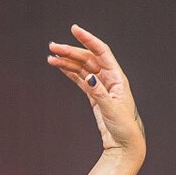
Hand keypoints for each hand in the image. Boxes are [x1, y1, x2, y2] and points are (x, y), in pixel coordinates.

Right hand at [47, 26, 144, 159]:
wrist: (124, 145)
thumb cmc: (123, 128)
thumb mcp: (111, 109)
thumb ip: (99, 93)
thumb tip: (89, 78)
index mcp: (117, 78)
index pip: (101, 51)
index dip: (88, 39)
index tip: (74, 29)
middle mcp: (109, 79)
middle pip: (87, 58)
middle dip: (70, 51)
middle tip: (52, 47)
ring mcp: (101, 86)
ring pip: (82, 68)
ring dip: (67, 62)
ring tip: (51, 58)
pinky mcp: (95, 96)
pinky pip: (81, 79)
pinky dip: (70, 72)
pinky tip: (60, 67)